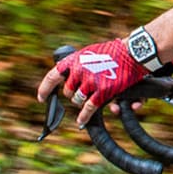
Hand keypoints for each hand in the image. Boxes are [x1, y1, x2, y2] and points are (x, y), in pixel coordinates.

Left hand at [36, 38, 150, 125]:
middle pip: (67, 91)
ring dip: (80, 102)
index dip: (45, 89)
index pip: (52, 77)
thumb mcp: (89, 54)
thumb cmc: (112, 52)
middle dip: (72, 94)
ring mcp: (90, 82)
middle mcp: (79, 71)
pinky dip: (84, 116)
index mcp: (74, 60)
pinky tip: (81, 121)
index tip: (41, 98)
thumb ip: (77, 65)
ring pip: (77, 100)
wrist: (131, 54)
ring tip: (87, 99)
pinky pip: (89, 108)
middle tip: (80, 93)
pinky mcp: (102, 92)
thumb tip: (67, 75)